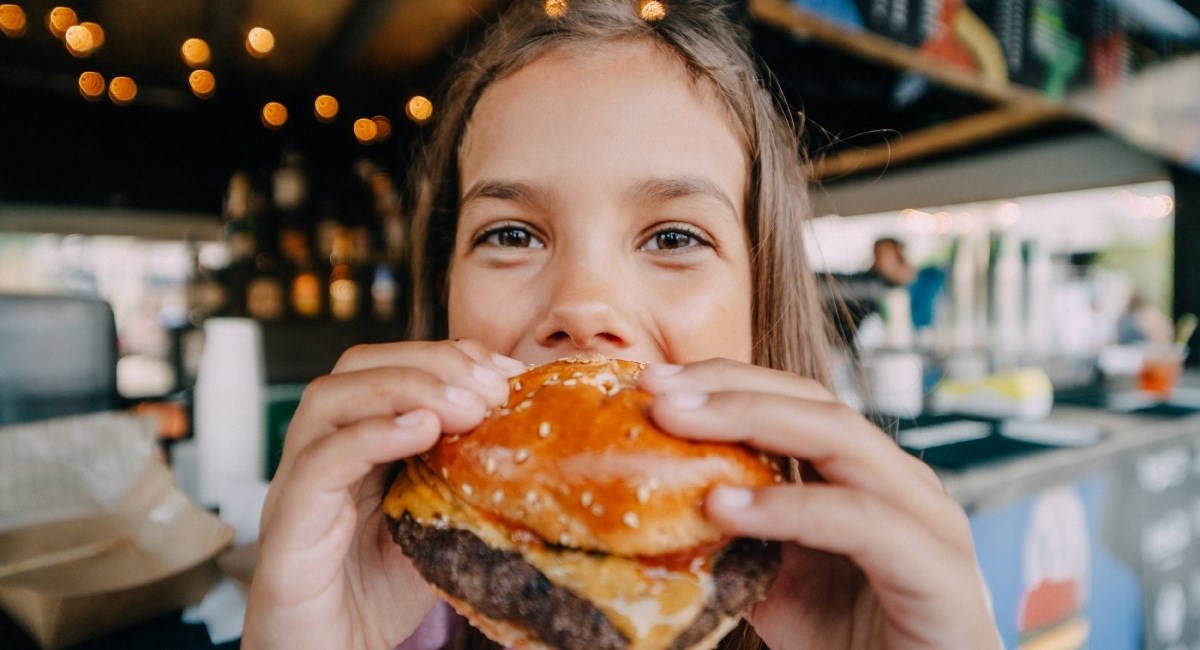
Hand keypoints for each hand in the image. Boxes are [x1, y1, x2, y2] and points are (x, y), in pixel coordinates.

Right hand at [243, 340, 523, 649]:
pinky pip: (319, 463)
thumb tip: (535, 442)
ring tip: (467, 406)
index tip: (508, 372)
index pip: (392, 367)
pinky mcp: (287, 525)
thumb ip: (468, 480)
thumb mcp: (440, 523)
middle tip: (492, 387)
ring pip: (331, 399)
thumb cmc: (378, 594)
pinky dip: (371, 435)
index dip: (449, 357)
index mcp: (356, 442)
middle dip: (431, 362)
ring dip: (405, 388)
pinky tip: (423, 430)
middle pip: (359, 366)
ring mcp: (297, 484)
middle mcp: (320, 451)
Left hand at [639, 359, 1000, 649]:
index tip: (652, 380)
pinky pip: (861, 522)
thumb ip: (733, 536)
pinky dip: (790, 507)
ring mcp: (932, 523)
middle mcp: (905, 486)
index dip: (725, 381)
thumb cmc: (848, 647)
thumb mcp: (772, 582)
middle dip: (730, 390)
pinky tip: (725, 507)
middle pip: (817, 404)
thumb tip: (652, 497)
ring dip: (753, 422)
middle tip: (656, 389)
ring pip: (843, 442)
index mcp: (868, 476)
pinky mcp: (941, 575)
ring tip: (676, 424)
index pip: (796, 400)